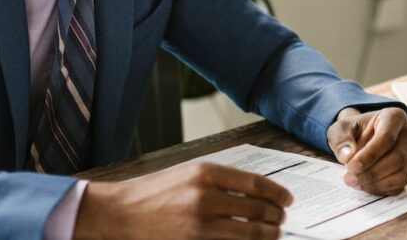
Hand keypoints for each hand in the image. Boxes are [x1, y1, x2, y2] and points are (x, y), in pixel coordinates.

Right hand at [73, 162, 293, 239]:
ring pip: (251, 232)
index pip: (257, 183)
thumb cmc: (153, 193)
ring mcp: (201, 222)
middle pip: (259, 209)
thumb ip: (220, 182)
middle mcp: (206, 195)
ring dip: (268, 234)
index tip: (287, 199)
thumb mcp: (187, 175)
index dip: (278, 193)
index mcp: (206, 172)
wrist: (119, 213)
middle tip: (281, 220)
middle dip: (276, 217)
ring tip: (272, 234)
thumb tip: (256, 193)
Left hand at [326, 106, 406, 194]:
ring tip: (355, 182)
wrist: (360, 138)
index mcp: (394, 117)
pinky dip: (381, 189)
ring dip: (377, 183)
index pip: (387, 137)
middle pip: (397, 158)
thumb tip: (347, 156)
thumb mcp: (339, 130)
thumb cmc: (352, 131)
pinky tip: (364, 185)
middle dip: (372, 172)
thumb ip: (341, 140)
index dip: (369, 155)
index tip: (351, 166)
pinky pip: (400, 185)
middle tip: (350, 178)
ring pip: (402, 174)